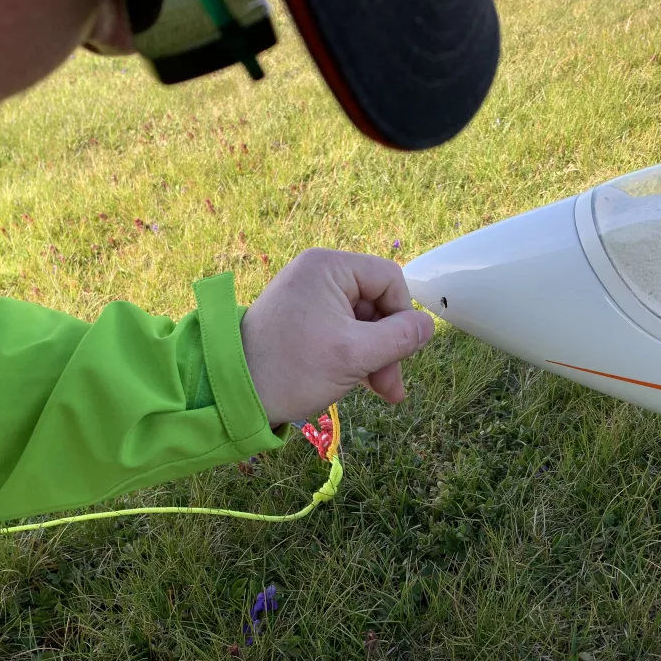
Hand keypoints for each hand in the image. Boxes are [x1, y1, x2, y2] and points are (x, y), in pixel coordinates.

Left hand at [240, 248, 435, 425]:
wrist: (231, 394)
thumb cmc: (292, 369)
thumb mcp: (355, 354)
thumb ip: (400, 337)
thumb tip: (429, 326)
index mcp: (329, 266)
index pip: (390, 278)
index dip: (402, 316)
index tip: (398, 353)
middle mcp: (318, 273)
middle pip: (377, 302)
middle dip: (389, 345)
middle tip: (391, 388)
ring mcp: (308, 296)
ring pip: (363, 321)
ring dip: (375, 355)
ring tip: (380, 393)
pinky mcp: (301, 320)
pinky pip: (342, 330)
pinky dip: (355, 355)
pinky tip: (360, 383)